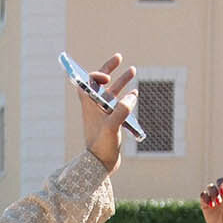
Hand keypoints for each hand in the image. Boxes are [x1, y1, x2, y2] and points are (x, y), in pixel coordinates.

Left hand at [77, 54, 136, 172]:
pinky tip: (135, 93)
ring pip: (111, 92)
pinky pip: (118, 104)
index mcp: (89, 105)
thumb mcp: (112, 127)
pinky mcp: (110, 122)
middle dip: (108, 69)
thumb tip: (132, 96)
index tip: (107, 78)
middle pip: (99, 82)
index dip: (97, 75)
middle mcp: (94, 107)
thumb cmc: (101, 147)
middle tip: (119, 57)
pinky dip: (126, 97)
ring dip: (121, 81)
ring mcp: (103, 114)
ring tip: (133, 70)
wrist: (100, 165)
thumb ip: (122, 111)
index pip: (87, 82)